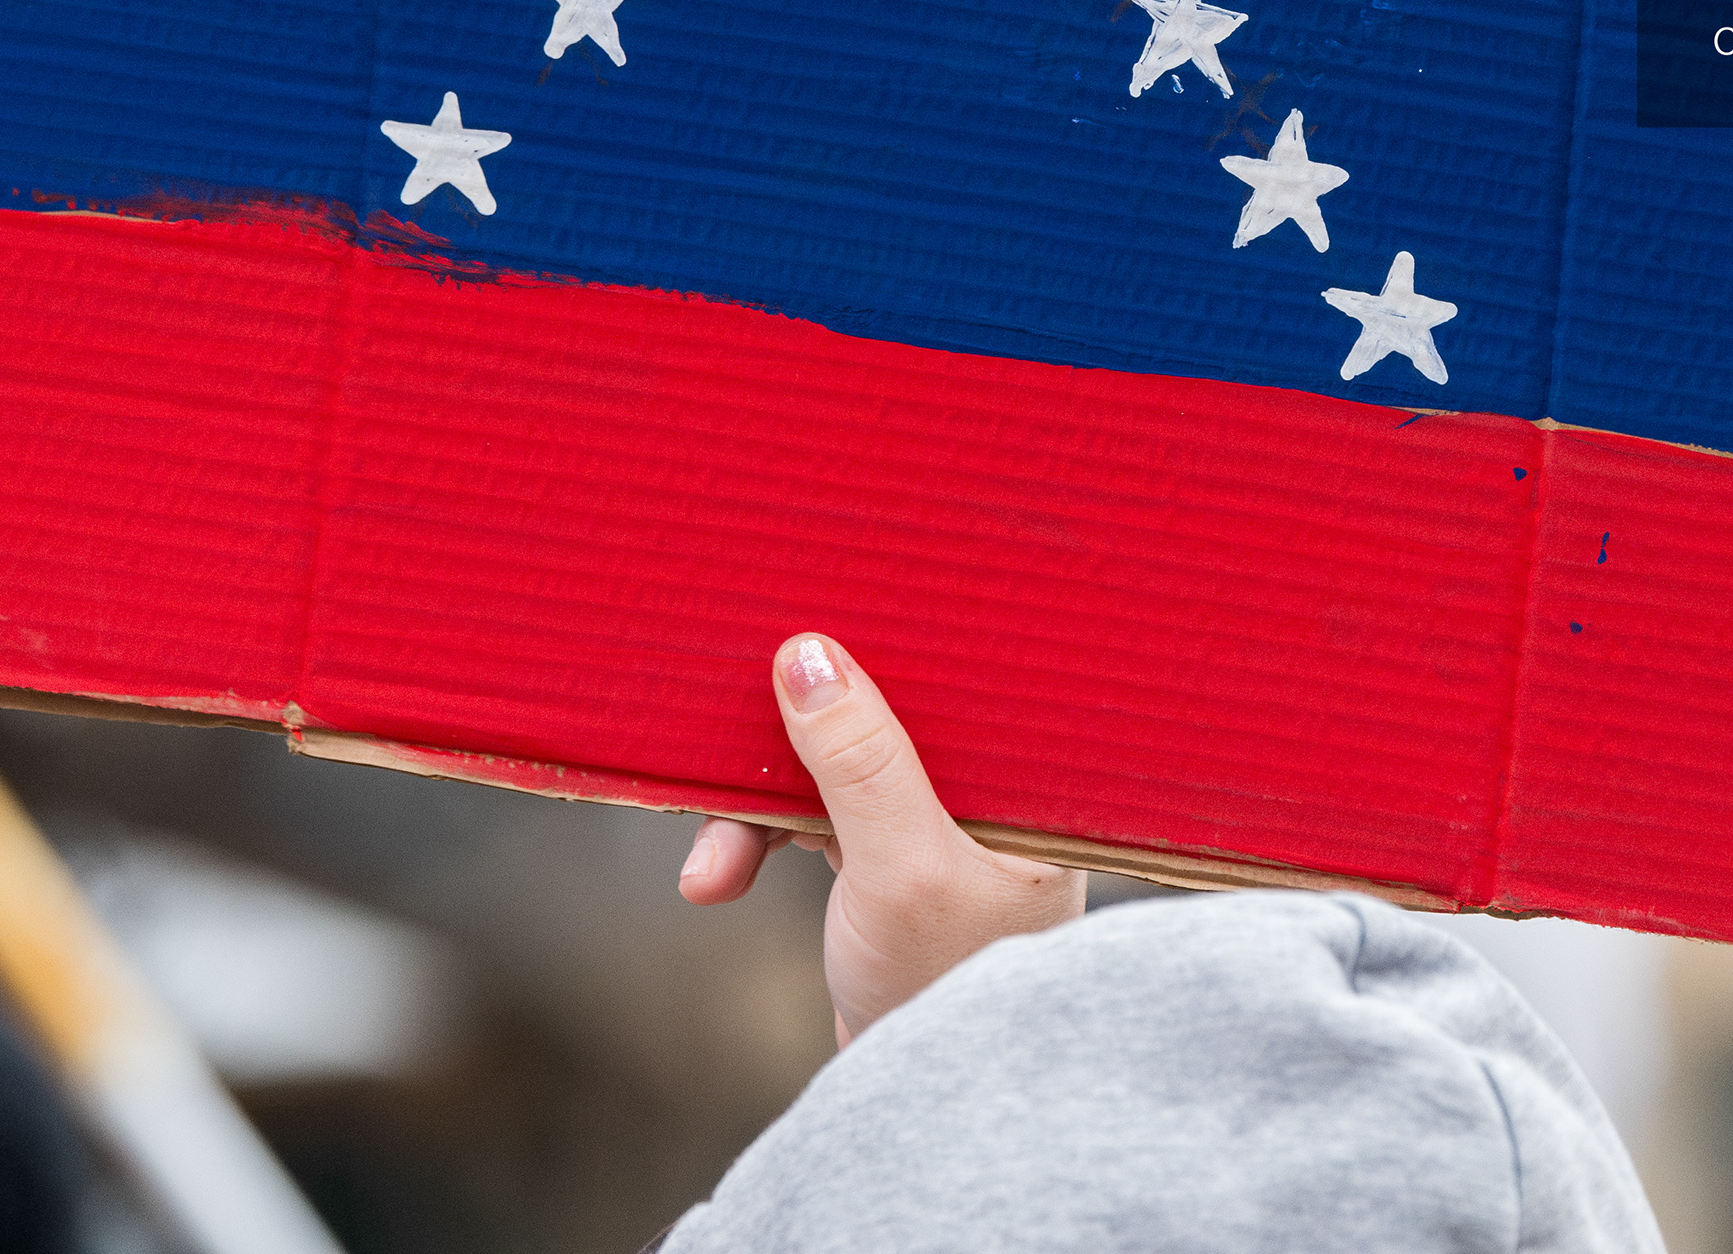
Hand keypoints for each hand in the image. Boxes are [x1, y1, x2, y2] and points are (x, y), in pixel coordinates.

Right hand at [675, 632, 1085, 1043]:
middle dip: (785, 736)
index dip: (875, 642)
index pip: (950, 673)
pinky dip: (756, 843)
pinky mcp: (883, 862)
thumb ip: (861, 761)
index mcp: (1023, 773)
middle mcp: (982, 786)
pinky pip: (808, 818)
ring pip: (826, 769)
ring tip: (709, 867)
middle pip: (873, 714)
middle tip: (718, 735)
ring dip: (754, 809)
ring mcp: (929, 824)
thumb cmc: (948, 989)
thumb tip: (807, 653)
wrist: (930, 1112)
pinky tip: (713, 881)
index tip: (794, 619)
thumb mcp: (901, 867)